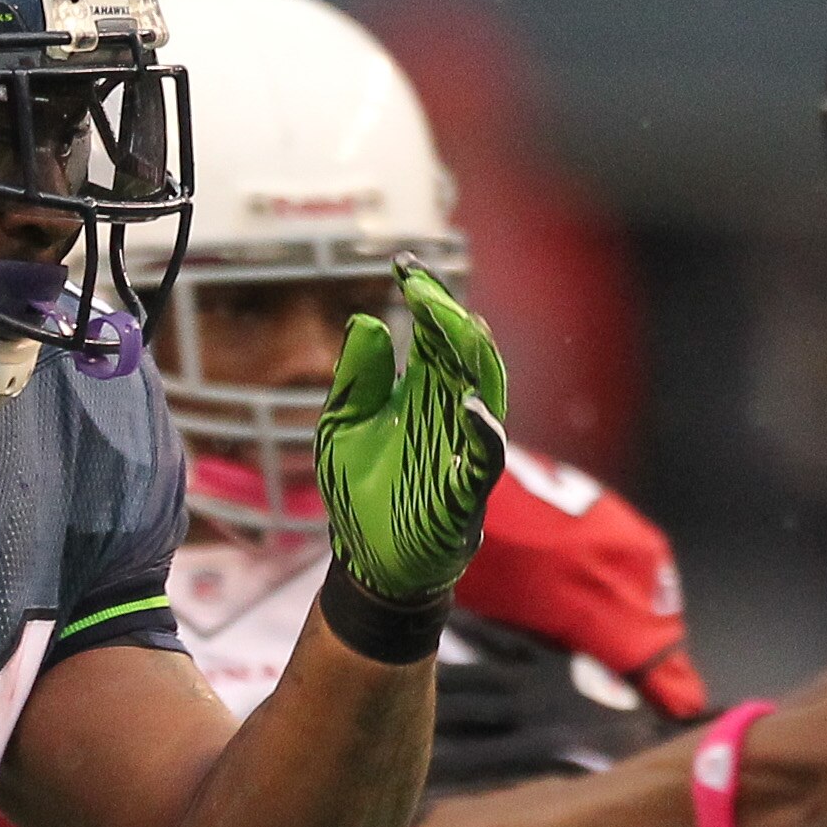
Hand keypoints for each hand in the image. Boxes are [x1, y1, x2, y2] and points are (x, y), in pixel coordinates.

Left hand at [316, 261, 510, 605]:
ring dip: (473, 360)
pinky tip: (469, 405)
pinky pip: (486, 458)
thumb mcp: (341, 427)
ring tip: (458, 323)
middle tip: (425, 287)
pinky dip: (483, 432)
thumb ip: (355, 379)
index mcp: (420, 392)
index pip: (431, 333)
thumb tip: (365, 319)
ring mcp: (462, 449)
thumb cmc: (360, 492)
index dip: (423, 297)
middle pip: (461, 353)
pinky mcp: (467, 491)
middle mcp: (448, 412)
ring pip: (485, 392)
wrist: (370, 562)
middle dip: (447, 317)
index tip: (403, 264)